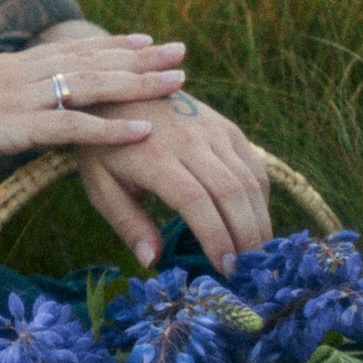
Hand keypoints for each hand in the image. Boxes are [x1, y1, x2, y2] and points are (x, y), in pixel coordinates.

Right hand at [0, 25, 185, 171]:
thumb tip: (14, 112)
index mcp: (11, 66)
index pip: (73, 50)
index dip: (113, 46)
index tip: (147, 42)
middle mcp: (22, 74)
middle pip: (92, 61)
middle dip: (141, 59)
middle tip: (181, 54)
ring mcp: (20, 98)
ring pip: (91, 86)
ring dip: (138, 85)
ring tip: (177, 83)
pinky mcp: (14, 127)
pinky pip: (72, 126)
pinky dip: (110, 128)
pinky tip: (142, 131)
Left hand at [73, 88, 275, 273]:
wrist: (117, 90)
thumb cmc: (106, 147)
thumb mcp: (101, 185)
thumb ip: (127, 223)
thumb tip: (153, 261)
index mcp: (154, 157)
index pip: (195, 201)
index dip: (215, 237)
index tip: (224, 269)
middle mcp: (189, 141)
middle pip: (231, 193)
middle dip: (245, 237)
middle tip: (247, 272)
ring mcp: (212, 131)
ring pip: (249, 182)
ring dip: (258, 222)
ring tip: (255, 255)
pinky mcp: (227, 128)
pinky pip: (254, 167)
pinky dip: (261, 199)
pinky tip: (254, 223)